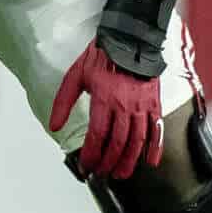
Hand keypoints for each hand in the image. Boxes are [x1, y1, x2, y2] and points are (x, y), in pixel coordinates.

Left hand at [50, 45, 163, 180]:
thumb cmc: (101, 56)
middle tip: (102, 173)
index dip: (92, 154)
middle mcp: (124, 105)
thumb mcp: (75, 76)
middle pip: (117, 143)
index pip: (97, 135)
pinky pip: (157, 129)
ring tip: (121, 173)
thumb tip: (54, 126)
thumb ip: (63, 102)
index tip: (86, 165)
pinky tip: (151, 162)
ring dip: (129, 161)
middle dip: (108, 162)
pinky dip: (155, 148)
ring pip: (137, 141)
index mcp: (103, 98)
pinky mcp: (154, 103)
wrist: (130, 39)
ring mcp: (142, 105)